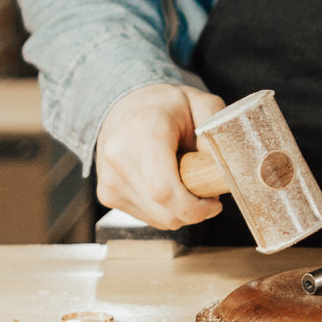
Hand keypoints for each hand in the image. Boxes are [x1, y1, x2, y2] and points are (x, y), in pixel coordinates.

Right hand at [94, 82, 227, 230]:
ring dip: (179, 210)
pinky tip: (167, 184)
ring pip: (156, 218)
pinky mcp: (106, 193)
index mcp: (145, 129)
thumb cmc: (168, 106)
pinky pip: (145, 216)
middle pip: (163, 209)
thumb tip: (215, 168)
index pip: (163, 189)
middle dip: (193, 210)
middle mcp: (120, 155)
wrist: (125, 105)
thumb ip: (215, 131)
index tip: (214, 203)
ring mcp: (109, 178)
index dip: (193, 207)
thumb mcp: (201, 104)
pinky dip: (163, 209)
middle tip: (207, 191)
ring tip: (185, 181)